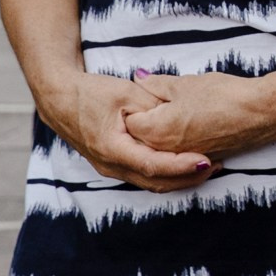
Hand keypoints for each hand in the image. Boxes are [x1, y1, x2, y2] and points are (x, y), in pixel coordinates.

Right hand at [38, 72, 211, 192]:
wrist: (58, 99)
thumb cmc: (90, 93)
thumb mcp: (126, 93)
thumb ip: (154, 107)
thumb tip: (181, 119)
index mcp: (112, 148)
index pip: (153, 165)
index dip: (182, 166)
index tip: (206, 160)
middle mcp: (111, 165)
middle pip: (156, 182)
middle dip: (188, 177)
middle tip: (217, 166)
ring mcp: (111, 169)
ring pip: (151, 183)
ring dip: (180, 178)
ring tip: (209, 166)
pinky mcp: (115, 165)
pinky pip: (144, 176)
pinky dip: (167, 173)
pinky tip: (186, 164)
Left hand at [127, 70, 269, 157]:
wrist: (261, 113)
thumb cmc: (223, 96)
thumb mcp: (184, 83)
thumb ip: (156, 84)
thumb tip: (139, 80)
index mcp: (156, 131)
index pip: (129, 122)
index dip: (135, 105)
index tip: (145, 93)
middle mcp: (166, 151)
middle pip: (142, 139)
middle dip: (145, 121)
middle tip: (158, 100)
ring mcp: (184, 158)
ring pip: (161, 147)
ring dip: (162, 132)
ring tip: (176, 110)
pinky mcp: (202, 158)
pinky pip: (180, 153)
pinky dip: (179, 140)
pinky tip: (191, 123)